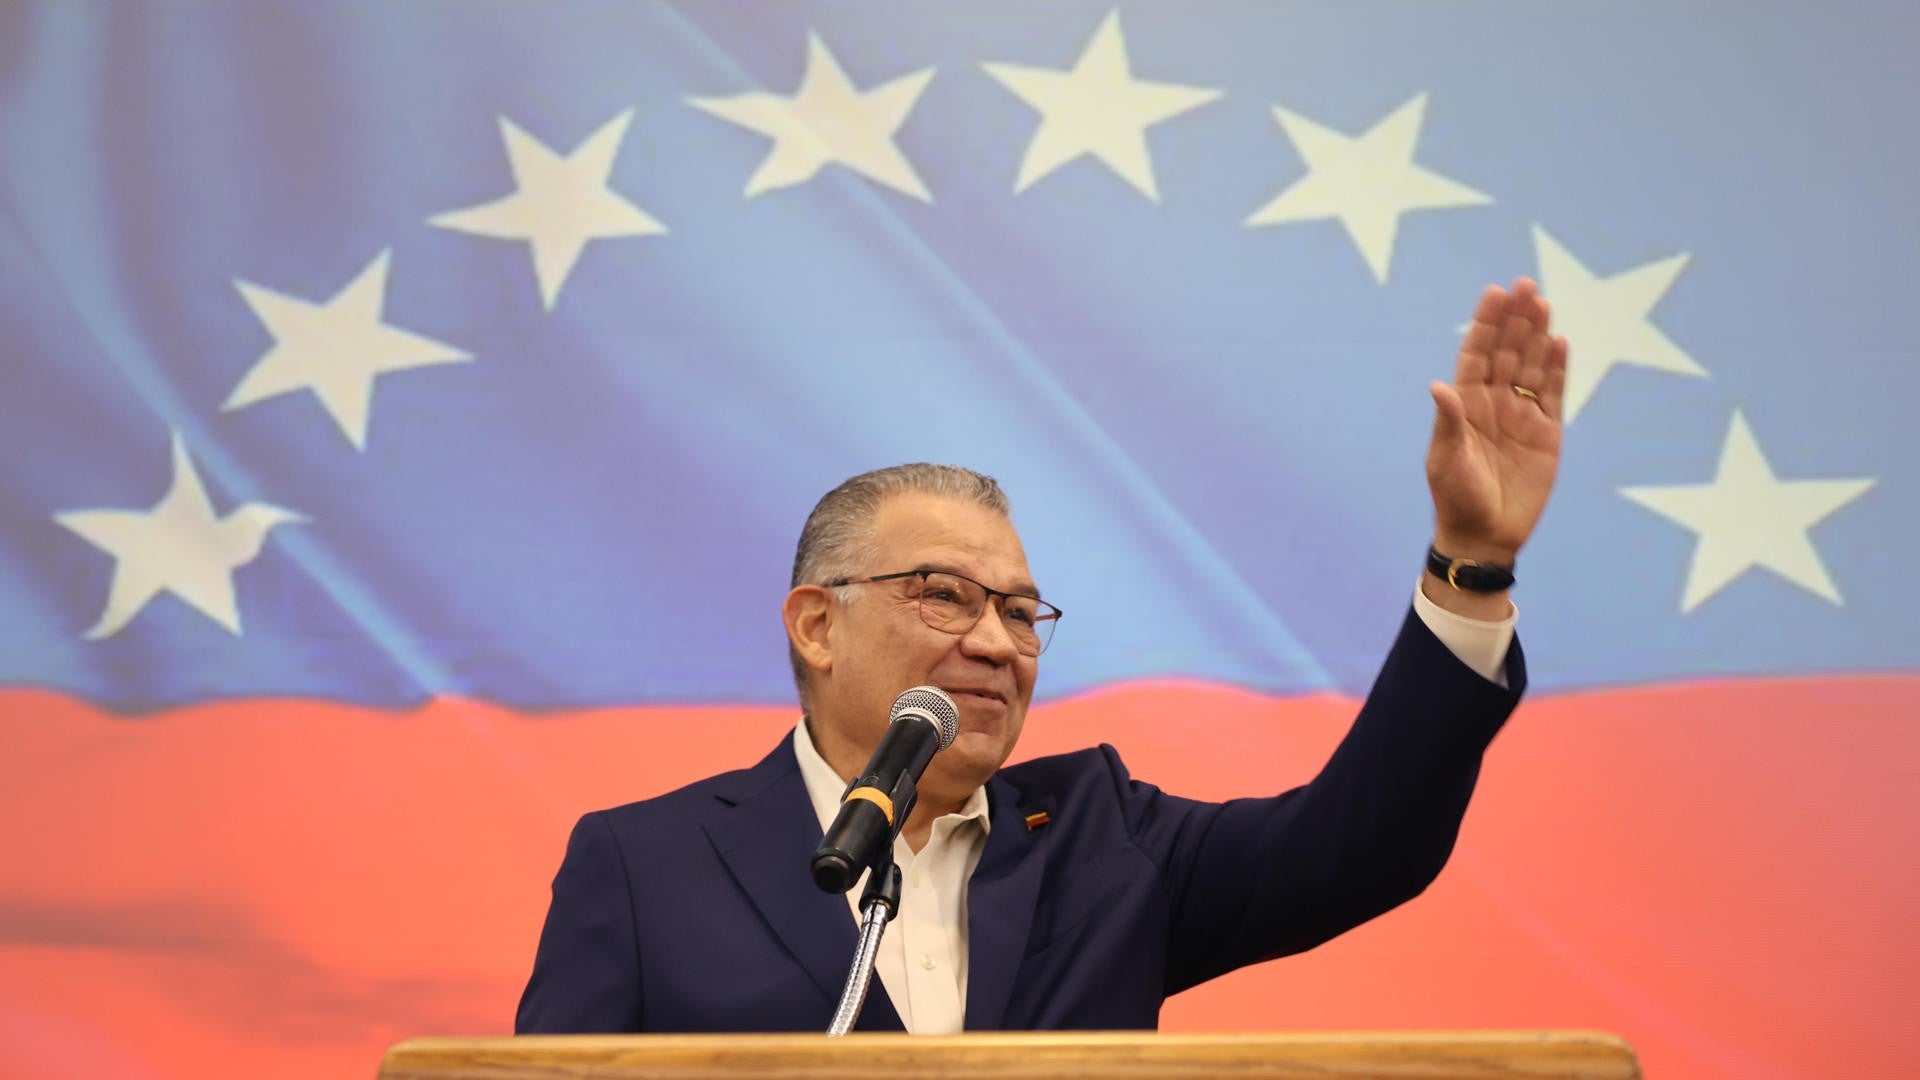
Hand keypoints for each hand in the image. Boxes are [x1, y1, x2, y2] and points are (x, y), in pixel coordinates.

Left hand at [1425, 277, 1567, 566]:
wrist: (1484, 536)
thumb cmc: (1456, 498)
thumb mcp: (1445, 460)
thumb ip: (1448, 422)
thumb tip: (1438, 385)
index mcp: (1466, 405)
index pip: (1477, 354)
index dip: (1486, 325)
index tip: (1495, 293)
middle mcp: (1494, 403)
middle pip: (1508, 352)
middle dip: (1516, 319)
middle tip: (1526, 285)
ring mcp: (1522, 416)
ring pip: (1533, 366)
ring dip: (1538, 336)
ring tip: (1543, 303)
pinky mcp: (1546, 433)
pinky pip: (1554, 394)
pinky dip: (1558, 369)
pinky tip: (1560, 342)